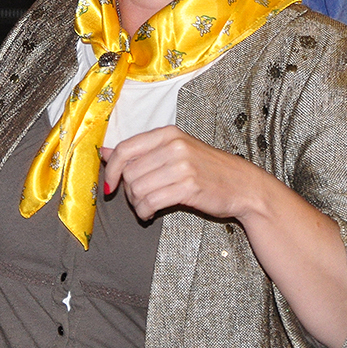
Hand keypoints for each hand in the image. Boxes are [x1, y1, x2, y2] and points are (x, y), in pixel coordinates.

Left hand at [101, 126, 257, 221]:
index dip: (111, 169)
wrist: (243, 185)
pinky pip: (151, 201)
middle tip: (137, 199)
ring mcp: (182, 166)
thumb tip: (103, 152)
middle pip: (129, 172)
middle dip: (127, 191)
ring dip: (136, 204)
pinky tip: (150, 214)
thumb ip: (140, 152)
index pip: (125, 149)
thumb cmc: (206, 169)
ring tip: (145, 207)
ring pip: (138, 188)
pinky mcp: (188, 187)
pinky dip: (145, 211)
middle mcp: (173, 146)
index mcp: (167, 134)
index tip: (109, 185)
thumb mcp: (174, 152)